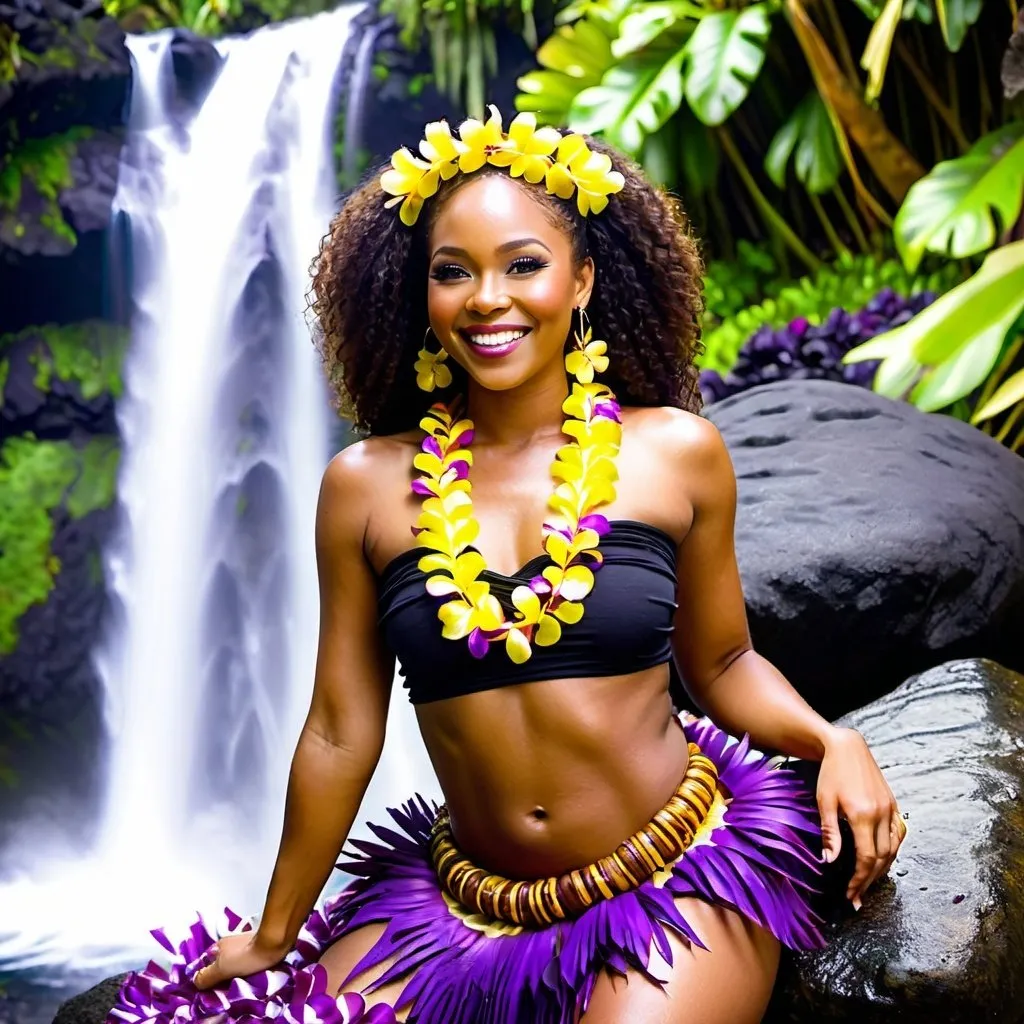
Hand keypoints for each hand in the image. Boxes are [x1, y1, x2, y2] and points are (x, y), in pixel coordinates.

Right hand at [191, 930, 290, 989]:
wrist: (273, 944)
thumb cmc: (246, 957)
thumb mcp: (222, 969)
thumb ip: (206, 976)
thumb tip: (195, 981)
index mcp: (218, 945)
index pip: (207, 963)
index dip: (208, 976)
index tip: (212, 988)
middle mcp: (229, 943)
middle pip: (221, 963)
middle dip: (223, 975)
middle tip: (226, 988)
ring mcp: (244, 944)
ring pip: (234, 963)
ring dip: (235, 973)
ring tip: (238, 983)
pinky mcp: (257, 946)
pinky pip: (247, 961)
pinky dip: (246, 969)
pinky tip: (250, 975)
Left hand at [816, 726, 905, 910]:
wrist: (847, 746)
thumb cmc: (831, 773)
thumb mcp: (824, 802)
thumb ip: (830, 833)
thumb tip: (830, 862)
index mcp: (864, 815)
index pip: (867, 858)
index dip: (859, 879)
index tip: (850, 894)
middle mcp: (882, 814)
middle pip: (882, 858)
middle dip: (870, 880)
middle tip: (858, 897)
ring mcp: (891, 809)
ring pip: (894, 849)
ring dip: (882, 869)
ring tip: (868, 883)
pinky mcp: (894, 804)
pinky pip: (898, 834)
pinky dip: (892, 851)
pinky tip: (883, 859)